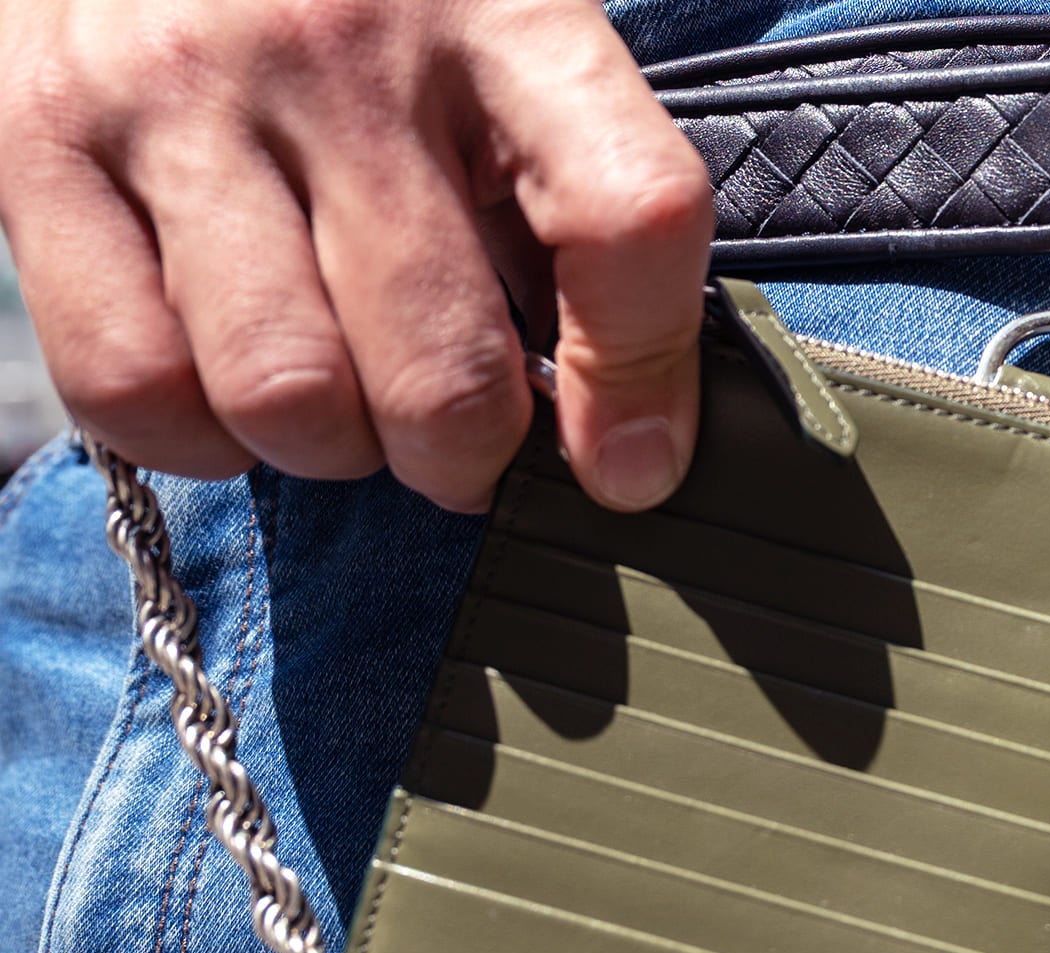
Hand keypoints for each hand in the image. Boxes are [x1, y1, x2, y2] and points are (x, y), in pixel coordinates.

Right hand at [0, 0, 713, 511]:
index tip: (631, 463)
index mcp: (499, 10)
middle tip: (455, 434)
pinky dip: (196, 434)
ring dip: (331, 448)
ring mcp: (177, 90)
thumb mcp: (498, 48)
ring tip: (339, 395)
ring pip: (287, 396)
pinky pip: (135, 384)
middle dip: (465, 455)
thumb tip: (620, 434)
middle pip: (442, 367)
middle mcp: (337, 42)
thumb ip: (569, 209)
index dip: (643, 379)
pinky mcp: (37, 139)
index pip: (628, 216)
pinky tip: (225, 380)